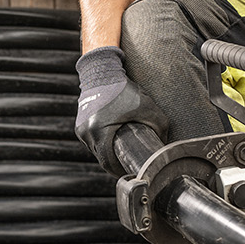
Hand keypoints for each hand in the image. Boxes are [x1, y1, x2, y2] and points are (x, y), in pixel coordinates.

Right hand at [75, 46, 167, 176]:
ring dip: (107, 152)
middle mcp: (86, 132)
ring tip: (121, 150)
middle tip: (128, 163)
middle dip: (115, 162)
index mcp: (99, 131)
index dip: (119, 171)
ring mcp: (80, 128)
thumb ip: (160, 128)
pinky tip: (113, 139)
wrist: (102, 72)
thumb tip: (165, 144)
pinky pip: (91, 140)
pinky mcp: (80, 123)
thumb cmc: (122, 89)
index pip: (108, 163)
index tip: (129, 171)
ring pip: (95, 149)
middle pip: (101, 158)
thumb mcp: (147, 108)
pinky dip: (102, 142)